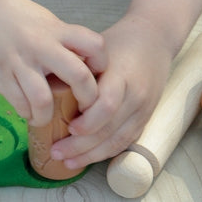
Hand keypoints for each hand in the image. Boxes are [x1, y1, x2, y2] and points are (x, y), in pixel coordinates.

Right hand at [0, 0, 106, 125]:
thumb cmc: (15, 17)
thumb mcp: (46, 22)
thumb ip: (64, 42)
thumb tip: (85, 67)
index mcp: (57, 30)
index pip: (95, 45)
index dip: (102, 64)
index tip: (96, 76)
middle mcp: (41, 45)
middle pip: (78, 76)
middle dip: (87, 99)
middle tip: (83, 108)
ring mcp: (19, 62)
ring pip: (43, 99)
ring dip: (48, 116)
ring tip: (46, 117)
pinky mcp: (0, 75)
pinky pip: (19, 103)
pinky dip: (27, 113)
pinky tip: (27, 111)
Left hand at [49, 14, 172, 169]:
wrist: (155, 38)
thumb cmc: (119, 42)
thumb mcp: (98, 50)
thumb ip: (78, 71)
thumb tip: (45, 91)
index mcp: (122, 73)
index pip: (107, 104)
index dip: (88, 121)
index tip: (68, 128)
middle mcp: (136, 94)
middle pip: (110, 128)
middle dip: (82, 146)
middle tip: (56, 152)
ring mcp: (144, 108)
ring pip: (118, 140)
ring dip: (92, 155)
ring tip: (67, 162)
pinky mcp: (146, 117)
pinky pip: (126, 141)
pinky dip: (106, 152)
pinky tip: (87, 158)